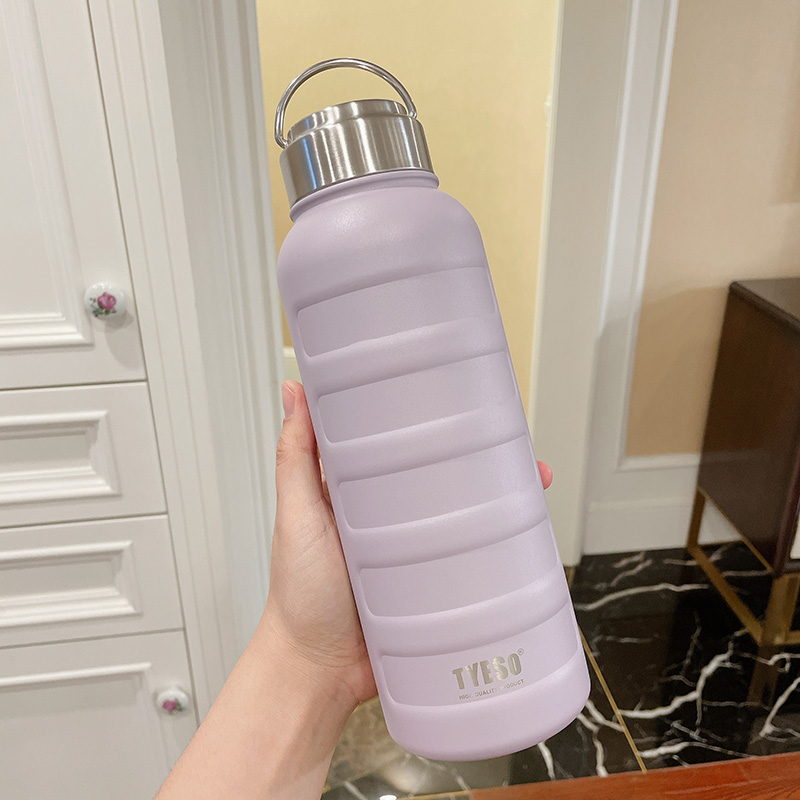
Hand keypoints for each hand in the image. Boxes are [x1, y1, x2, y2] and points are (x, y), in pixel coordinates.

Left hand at [261, 380, 553, 705]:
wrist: (317, 673)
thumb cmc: (299, 595)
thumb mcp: (296, 516)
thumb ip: (296, 458)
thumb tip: (295, 392)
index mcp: (363, 494)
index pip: (403, 448)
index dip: (431, 424)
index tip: (458, 400)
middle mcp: (394, 520)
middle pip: (445, 481)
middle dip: (482, 462)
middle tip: (514, 447)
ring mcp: (418, 555)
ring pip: (467, 520)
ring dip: (500, 504)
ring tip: (532, 486)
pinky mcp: (435, 589)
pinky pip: (472, 566)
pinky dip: (498, 554)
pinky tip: (524, 543)